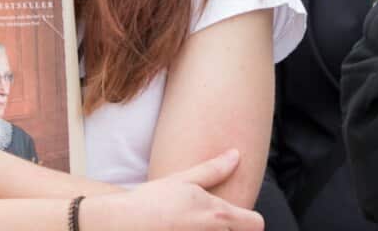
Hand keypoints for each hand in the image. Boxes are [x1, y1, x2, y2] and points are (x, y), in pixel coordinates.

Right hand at [82, 150, 262, 230]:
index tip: (236, 218)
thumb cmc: (151, 202)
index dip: (248, 221)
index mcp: (218, 215)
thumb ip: (213, 170)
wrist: (121, 225)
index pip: (256, 224)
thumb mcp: (183, 180)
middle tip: (202, 221)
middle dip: (227, 229)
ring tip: (188, 225)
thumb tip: (236, 155)